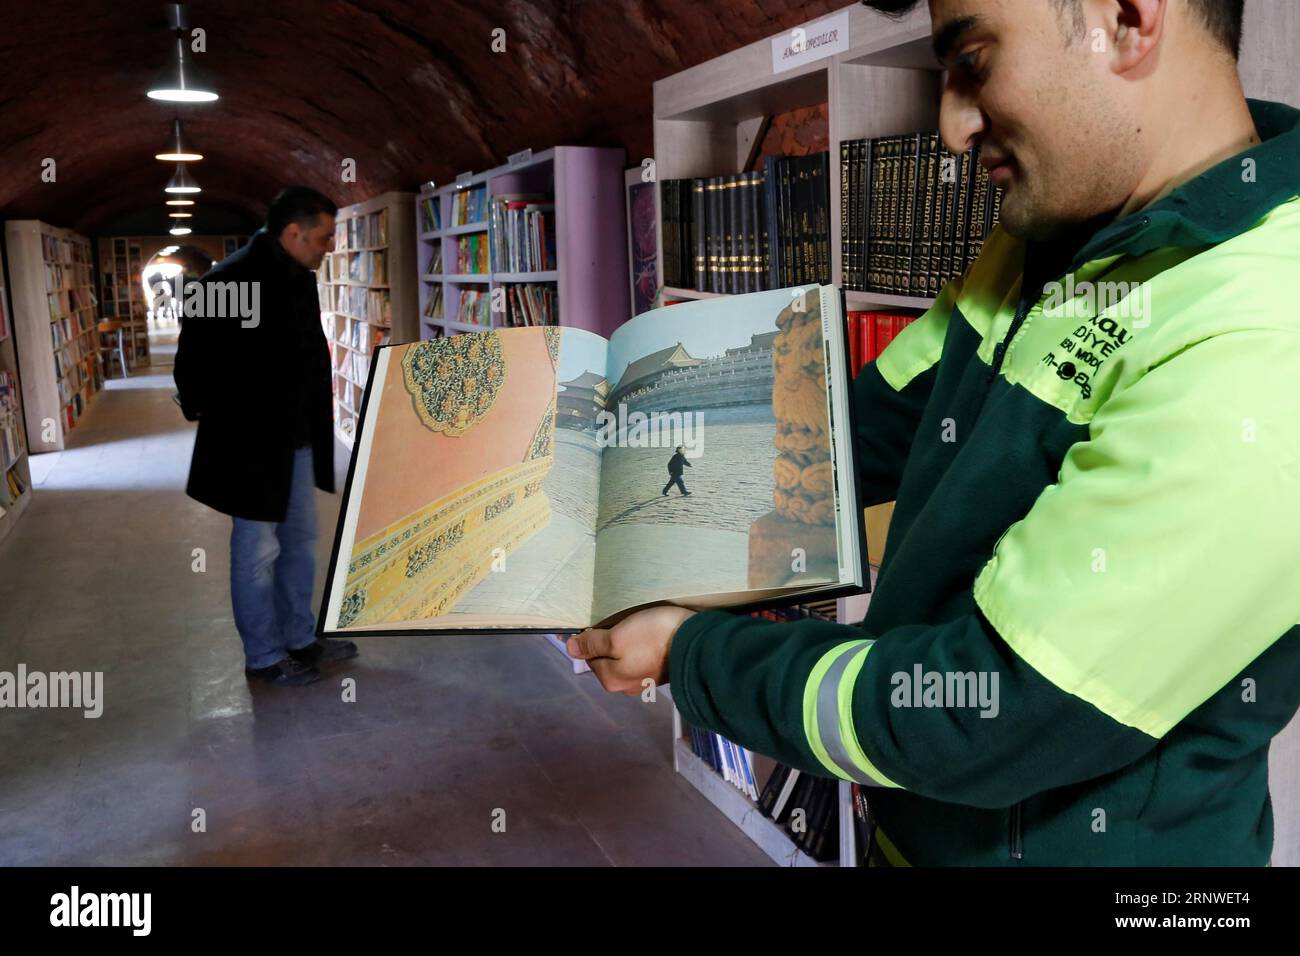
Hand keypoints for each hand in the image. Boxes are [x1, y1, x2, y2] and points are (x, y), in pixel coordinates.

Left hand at [567, 605, 695, 694]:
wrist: (698, 644)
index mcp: (610, 680)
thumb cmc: (652, 638)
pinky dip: (642, 648)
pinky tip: (649, 636)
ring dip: (626, 646)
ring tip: (635, 626)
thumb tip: (570, 648)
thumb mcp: (617, 637)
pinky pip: (643, 660)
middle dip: (608, 643)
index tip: (599, 622)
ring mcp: (645, 682)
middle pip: (608, 661)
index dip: (591, 638)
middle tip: (619, 622)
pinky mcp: (662, 673)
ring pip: (625, 660)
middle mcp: (626, 686)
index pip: (590, 658)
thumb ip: (592, 644)